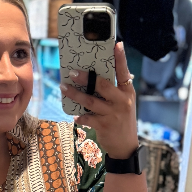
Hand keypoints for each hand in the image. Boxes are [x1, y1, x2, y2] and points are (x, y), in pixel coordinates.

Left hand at [61, 42, 137, 159]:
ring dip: (76, 94)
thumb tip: (102, 75)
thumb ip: (117, 90)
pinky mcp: (104, 126)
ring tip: (64, 88)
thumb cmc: (122, 121)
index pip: (124, 72)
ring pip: (91, 101)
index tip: (116, 44)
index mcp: (127, 92)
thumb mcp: (125, 103)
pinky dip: (80, 116)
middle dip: (86, 78)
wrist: (126, 146)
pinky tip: (74, 115)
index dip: (121, 58)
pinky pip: (88, 118)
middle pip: (102, 85)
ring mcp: (113, 114)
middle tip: (73, 72)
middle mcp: (121, 101)